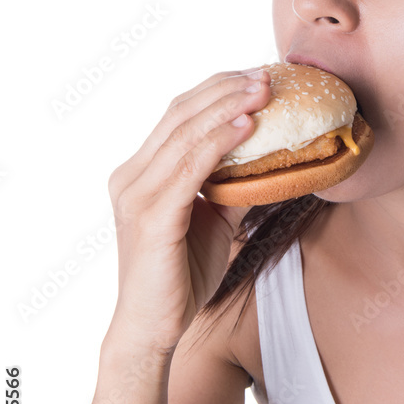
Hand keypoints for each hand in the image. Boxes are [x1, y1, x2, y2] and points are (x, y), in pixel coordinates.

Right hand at [104, 67, 271, 352]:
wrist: (152, 330)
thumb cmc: (180, 276)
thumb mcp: (215, 220)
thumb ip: (233, 187)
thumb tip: (272, 160)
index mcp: (140, 172)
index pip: (177, 115)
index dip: (216, 90)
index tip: (254, 76)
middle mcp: (131, 176)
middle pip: (180, 113)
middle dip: (225, 88)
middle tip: (264, 73)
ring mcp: (137, 194)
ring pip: (185, 133)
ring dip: (227, 106)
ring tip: (263, 90)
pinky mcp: (152, 216)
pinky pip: (190, 168)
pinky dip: (219, 142)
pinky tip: (248, 126)